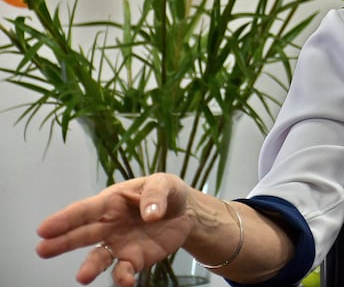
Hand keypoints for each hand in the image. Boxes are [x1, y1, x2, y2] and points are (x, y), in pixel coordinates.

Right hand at [36, 173, 192, 286]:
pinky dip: (122, 277)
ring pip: (99, 257)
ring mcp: (119, 244)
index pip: (86, 210)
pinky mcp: (134, 259)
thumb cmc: (167, 193)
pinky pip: (123, 270)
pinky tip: (126, 281)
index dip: (65, 219)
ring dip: (90, 267)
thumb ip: (156, 195)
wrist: (186, 212)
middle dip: (62, 242)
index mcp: (112, 201)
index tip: (44, 228)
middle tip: (42, 250)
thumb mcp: (165, 183)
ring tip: (83, 277)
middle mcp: (110, 224)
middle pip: (83, 234)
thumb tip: (151, 213)